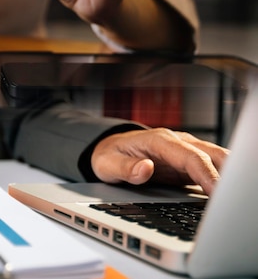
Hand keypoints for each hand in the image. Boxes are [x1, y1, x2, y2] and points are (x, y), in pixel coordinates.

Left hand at [91, 128, 228, 194]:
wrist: (108, 149)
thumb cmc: (108, 155)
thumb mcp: (107, 164)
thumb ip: (125, 168)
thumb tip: (145, 169)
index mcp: (159, 141)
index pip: (190, 156)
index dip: (206, 174)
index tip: (217, 191)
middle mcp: (176, 143)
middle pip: (212, 154)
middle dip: (227, 174)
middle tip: (232, 199)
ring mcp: (184, 151)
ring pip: (216, 159)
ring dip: (227, 176)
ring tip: (232, 199)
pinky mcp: (187, 163)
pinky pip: (210, 169)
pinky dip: (221, 179)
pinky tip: (224, 197)